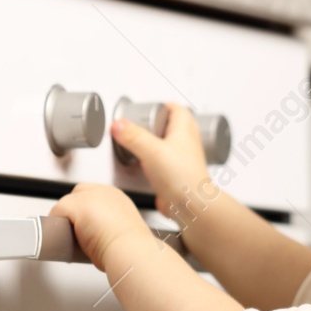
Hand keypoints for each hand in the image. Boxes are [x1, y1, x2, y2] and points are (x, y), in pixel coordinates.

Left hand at [49, 182, 152, 269]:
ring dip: (65, 219)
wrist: (130, 250)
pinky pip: (57, 211)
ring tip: (67, 238)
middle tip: (73, 232)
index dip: (86, 210)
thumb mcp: (123, 234)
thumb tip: (97, 243)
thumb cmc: (130, 249)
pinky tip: (58, 238)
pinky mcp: (77, 205)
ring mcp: (91, 196)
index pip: (94, 195)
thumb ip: (110, 231)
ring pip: (67, 203)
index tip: (84, 225)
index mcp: (118, 198)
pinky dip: (55, 225)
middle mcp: (106, 192)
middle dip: (73, 211)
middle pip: (78, 194)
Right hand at [112, 104, 214, 225]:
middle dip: (160, 122)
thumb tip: (118, 125)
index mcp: (184, 131)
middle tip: (146, 121)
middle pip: (175, 125)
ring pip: (171, 144)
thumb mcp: (152, 151)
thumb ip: (133, 137)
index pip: (177, 109)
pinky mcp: (178, 176)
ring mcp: (184, 161)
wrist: (192, 205)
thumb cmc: (183, 178)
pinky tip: (146, 166)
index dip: (164, 105)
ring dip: (158, 142)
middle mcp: (187, 144)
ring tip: (143, 141)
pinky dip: (157, 161)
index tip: (151, 106)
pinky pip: (167, 163)